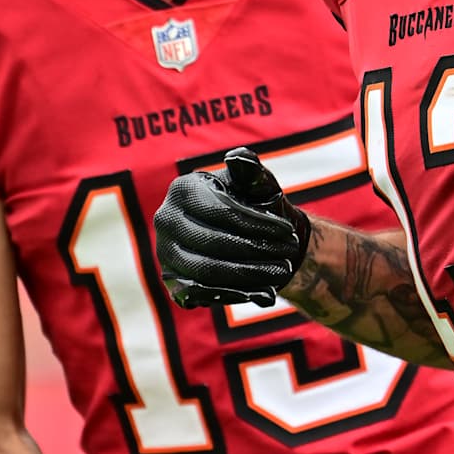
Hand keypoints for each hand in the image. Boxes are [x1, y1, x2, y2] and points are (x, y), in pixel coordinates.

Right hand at [154, 148, 312, 307]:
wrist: (249, 236)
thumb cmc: (254, 204)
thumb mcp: (257, 184)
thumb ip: (251, 170)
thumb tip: (238, 158)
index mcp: (182, 190)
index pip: (221, 211)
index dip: (256, 224)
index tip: (287, 231)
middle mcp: (165, 221)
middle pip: (213, 243)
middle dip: (255, 252)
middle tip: (287, 257)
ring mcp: (165, 253)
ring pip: (208, 271)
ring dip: (249, 275)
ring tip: (281, 273)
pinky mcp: (173, 282)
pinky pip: (203, 294)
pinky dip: (236, 295)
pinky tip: (264, 293)